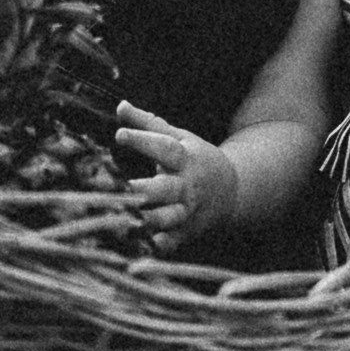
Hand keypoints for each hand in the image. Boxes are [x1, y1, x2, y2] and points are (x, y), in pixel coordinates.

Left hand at [114, 103, 240, 248]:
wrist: (232, 190)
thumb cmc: (195, 159)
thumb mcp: (179, 137)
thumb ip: (149, 124)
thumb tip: (120, 105)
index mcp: (185, 158)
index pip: (165, 148)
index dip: (143, 141)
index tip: (119, 135)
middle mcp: (186, 186)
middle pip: (165, 188)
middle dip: (143, 189)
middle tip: (117, 187)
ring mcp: (187, 211)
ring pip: (167, 218)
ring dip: (146, 219)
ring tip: (123, 217)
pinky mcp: (185, 232)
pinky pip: (170, 242)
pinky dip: (156, 245)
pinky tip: (137, 244)